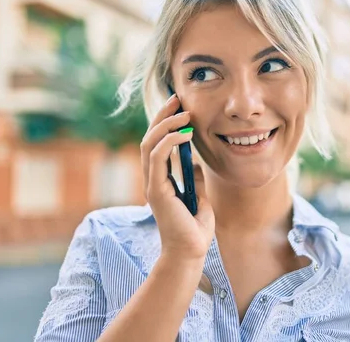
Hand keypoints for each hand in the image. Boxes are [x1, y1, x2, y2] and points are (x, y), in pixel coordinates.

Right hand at [140, 94, 214, 260]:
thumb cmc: (194, 228)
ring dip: (166, 124)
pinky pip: (158, 157)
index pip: (156, 143)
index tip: (180, 106)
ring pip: (149, 143)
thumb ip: (193, 177)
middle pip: (149, 137)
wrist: (190, 252)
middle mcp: (152, 178)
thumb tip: (196, 161)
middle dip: (162, 115)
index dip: (165, 122)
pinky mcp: (156, 190)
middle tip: (178, 98)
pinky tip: (186, 133)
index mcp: (160, 178)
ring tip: (184, 112)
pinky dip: (170, 141)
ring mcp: (152, 183)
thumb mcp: (199, 196)